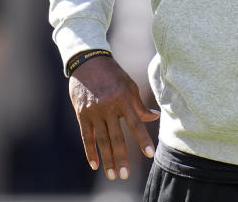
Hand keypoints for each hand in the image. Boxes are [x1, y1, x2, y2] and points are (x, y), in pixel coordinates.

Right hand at [68, 56, 159, 179]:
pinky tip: (95, 164)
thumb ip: (140, 105)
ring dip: (107, 159)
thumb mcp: (129, 85)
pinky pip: (87, 136)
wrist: (88, 62)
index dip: (143, 139)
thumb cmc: (113, 74)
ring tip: (112, 175)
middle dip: (121, 157)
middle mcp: (109, 107)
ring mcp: (94, 112)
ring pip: (101, 140)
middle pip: (116, 137)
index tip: (150, 154)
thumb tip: (155, 118)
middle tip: (125, 175)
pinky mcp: (82, 114)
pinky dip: (90, 151)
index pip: (136, 123)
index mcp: (124, 99)